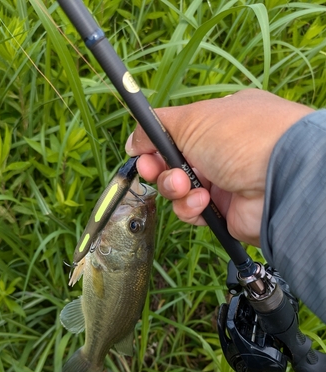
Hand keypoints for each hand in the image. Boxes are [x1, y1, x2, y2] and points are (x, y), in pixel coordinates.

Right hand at [125, 89, 312, 246]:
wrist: (281, 178)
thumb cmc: (243, 137)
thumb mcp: (194, 118)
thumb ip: (157, 126)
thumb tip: (133, 139)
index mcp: (218, 123)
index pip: (177, 134)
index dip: (155, 144)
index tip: (141, 151)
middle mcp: (221, 152)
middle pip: (173, 163)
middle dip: (159, 168)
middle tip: (153, 169)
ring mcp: (223, 182)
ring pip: (179, 189)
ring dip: (174, 187)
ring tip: (185, 184)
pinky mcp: (224, 211)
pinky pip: (192, 211)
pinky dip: (191, 207)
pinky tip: (203, 201)